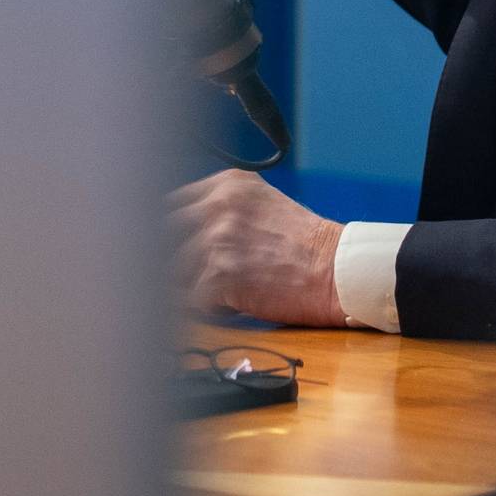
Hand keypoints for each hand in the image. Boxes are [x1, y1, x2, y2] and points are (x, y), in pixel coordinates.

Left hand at [168, 168, 345, 326]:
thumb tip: (176, 232)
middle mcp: (218, 206)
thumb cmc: (303, 244)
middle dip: (165, 258)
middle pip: (160, 235)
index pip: (168, 204)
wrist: (336, 270)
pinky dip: (204, 309)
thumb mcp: (260, 205)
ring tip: (215, 293)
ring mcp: (217, 240)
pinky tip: (228, 305)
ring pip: (171, 272)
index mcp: (227, 185)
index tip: (159, 247)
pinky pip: (189, 301)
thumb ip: (219, 209)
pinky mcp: (220, 276)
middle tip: (172, 278)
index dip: (162, 231)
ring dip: (187, 287)